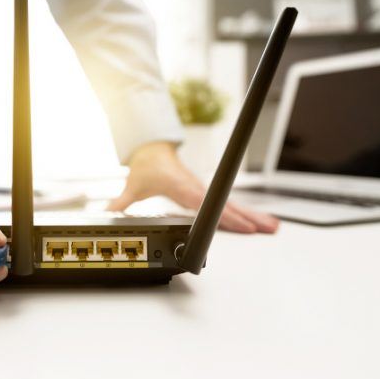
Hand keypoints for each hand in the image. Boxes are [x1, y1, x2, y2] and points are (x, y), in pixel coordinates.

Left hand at [107, 142, 278, 233]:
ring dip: (254, 215)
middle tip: (268, 229)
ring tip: (273, 227)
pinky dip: (246, 212)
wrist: (153, 148)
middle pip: (226, 204)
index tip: (239, 225)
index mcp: (182, 186)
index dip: (222, 215)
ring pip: (232, 203)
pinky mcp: (207, 192)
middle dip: (247, 217)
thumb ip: (120, 203)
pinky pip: (229, 203)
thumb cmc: (146, 166)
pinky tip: (260, 222)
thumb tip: (106, 215)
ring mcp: (204, 189)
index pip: (205, 203)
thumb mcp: (133, 186)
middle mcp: (197, 187)